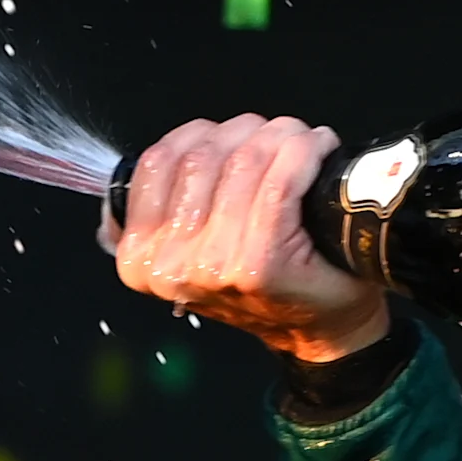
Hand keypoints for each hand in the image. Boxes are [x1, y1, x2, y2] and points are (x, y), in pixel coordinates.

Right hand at [104, 114, 390, 363]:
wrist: (322, 328)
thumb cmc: (267, 282)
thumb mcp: (194, 248)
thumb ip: (167, 205)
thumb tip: (170, 151)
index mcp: (140, 257)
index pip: (157, 161)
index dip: (201, 134)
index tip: (233, 137)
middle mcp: (171, 264)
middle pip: (203, 154)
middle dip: (247, 131)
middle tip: (276, 139)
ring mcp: (215, 264)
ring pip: (243, 159)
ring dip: (280, 136)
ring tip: (299, 143)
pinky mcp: (261, 260)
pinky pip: (280, 180)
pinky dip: (304, 153)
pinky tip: (317, 149)